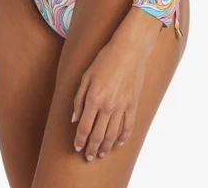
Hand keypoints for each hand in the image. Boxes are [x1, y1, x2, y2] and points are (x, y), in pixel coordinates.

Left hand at [71, 32, 150, 160]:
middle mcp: (108, 105)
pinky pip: (128, 127)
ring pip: (112, 135)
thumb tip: (74, 119)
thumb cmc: (105, 59)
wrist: (129, 50)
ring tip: (101, 153)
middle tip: (88, 156)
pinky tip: (117, 143)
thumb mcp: (86, 75)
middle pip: (98, 135)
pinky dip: (122, 138)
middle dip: (91, 148)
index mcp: (94, 98)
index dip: (80, 140)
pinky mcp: (133, 104)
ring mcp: (122, 106)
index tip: (77, 146)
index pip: (84, 127)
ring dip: (105, 147)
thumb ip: (78, 99)